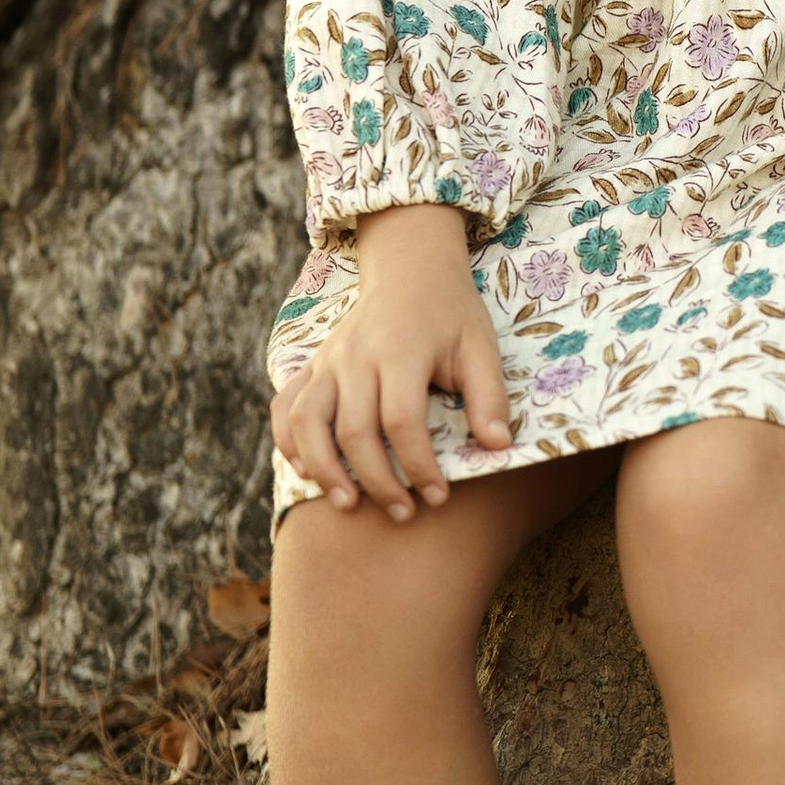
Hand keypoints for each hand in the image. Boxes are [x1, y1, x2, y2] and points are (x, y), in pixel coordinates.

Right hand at [272, 204, 513, 519]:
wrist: (410, 270)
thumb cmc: (451, 315)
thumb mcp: (480, 347)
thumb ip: (488, 396)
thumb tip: (499, 446)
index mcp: (400, 350)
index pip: (401, 420)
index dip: (418, 465)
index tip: (438, 496)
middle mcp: (355, 356)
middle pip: (353, 430)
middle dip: (377, 480)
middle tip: (402, 513)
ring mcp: (327, 360)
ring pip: (307, 421)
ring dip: (323, 468)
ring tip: (347, 503)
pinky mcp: (312, 365)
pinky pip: (285, 407)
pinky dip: (288, 441)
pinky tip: (307, 471)